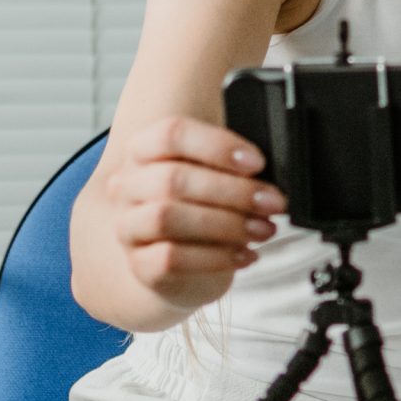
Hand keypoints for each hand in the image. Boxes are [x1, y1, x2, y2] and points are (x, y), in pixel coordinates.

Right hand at [101, 116, 285, 312]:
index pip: (171, 134)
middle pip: (172, 179)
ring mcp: (127, 226)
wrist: (180, 265)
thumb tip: (268, 178)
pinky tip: (244, 254)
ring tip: (263, 229)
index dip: (217, 146)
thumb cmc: (203, 209)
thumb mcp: (214, 179)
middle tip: (272, 203)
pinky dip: (215, 257)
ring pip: (166, 217)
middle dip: (232, 191)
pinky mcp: (138, 264)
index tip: (257, 163)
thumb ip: (232, 169)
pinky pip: (169, 259)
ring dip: (225, 223)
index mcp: (144, 150)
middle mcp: (128, 185)